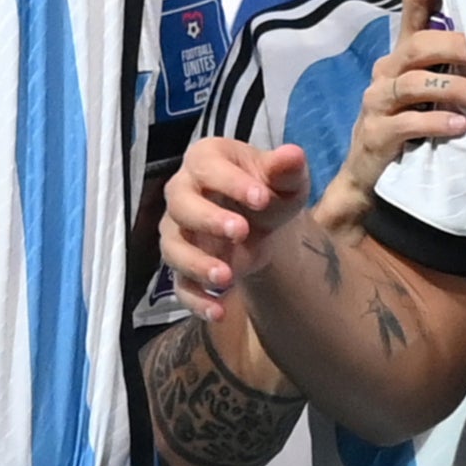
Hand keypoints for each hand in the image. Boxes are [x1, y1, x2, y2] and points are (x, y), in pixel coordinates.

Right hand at [160, 134, 314, 323]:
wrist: (263, 223)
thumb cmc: (268, 189)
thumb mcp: (285, 179)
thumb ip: (286, 168)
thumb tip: (293, 154)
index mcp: (205, 160)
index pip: (207, 167)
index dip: (231, 182)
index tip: (262, 198)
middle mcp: (182, 192)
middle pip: (181, 205)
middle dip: (208, 219)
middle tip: (241, 231)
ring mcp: (178, 231)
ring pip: (173, 247)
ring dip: (196, 263)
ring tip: (227, 277)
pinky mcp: (183, 266)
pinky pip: (180, 285)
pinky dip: (195, 301)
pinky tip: (219, 311)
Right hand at [331, 0, 465, 214]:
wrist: (370, 180)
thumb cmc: (416, 129)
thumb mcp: (438, 93)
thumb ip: (461, 70)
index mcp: (405, 54)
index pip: (413, 7)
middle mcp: (387, 70)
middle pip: (418, 44)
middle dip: (456, 48)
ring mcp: (377, 102)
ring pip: (413, 82)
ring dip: (454, 89)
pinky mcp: (375, 133)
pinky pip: (405, 121)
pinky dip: (434, 122)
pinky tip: (459, 127)